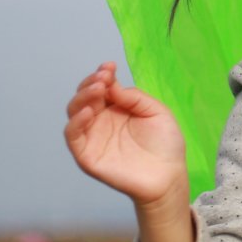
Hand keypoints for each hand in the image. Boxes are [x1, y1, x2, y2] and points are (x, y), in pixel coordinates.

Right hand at [64, 62, 187, 207]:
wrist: (168, 175)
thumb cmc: (165, 143)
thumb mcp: (155, 111)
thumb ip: (134, 98)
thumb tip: (112, 85)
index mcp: (116, 109)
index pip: (101, 88)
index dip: (102, 75)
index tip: (109, 67)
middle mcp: (101, 121)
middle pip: (84, 97)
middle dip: (91, 83)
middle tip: (103, 77)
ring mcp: (93, 138)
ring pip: (75, 112)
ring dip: (82, 98)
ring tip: (97, 89)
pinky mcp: (87, 155)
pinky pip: (73, 136)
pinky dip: (76, 122)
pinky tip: (89, 111)